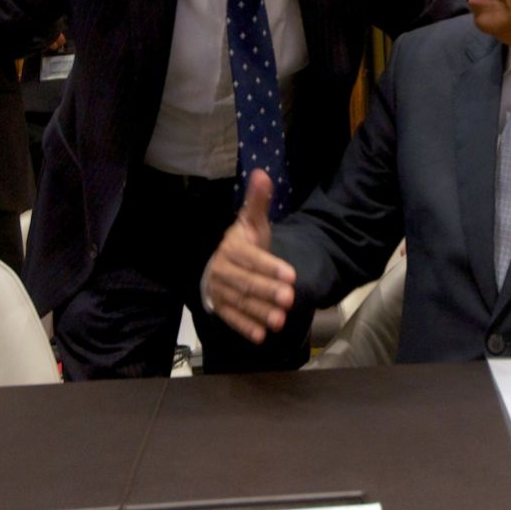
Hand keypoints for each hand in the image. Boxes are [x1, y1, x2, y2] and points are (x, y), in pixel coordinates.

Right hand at [203, 170, 297, 343]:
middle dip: (268, 291)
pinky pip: (232, 318)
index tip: (291, 275)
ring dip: (260, 312)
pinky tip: (262, 335)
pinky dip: (246, 327)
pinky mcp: (220, 308)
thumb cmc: (244, 244)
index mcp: (231, 247)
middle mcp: (222, 270)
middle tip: (290, 299)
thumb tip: (262, 174)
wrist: (223, 264)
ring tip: (281, 321)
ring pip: (241, 302)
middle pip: (246, 283)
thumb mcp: (252, 223)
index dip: (270, 267)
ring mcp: (220, 290)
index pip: (251, 258)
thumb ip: (258, 202)